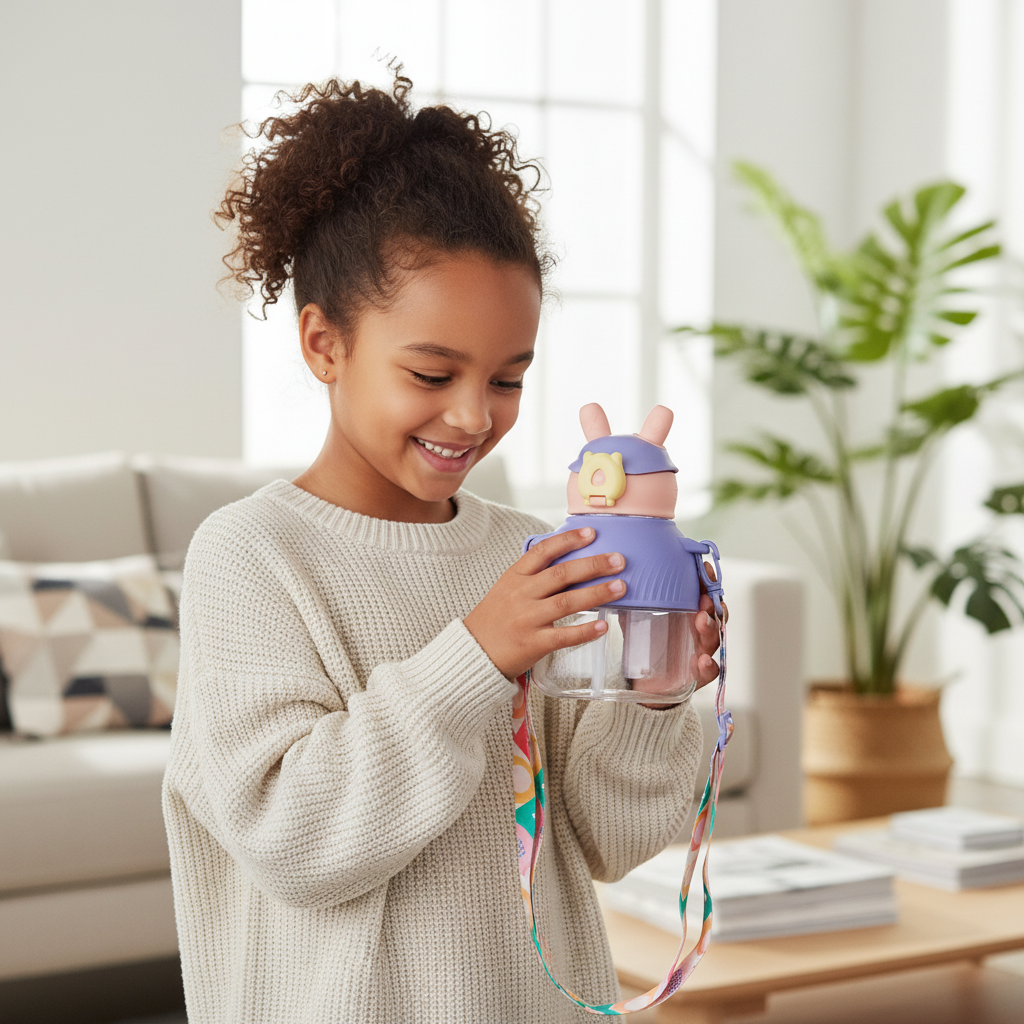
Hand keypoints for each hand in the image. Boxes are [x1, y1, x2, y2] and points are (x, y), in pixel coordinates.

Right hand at [464, 528, 626, 679]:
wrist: (473, 652)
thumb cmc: (494, 620)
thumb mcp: (507, 589)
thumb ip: (534, 578)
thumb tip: (572, 565)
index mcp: (515, 577)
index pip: (543, 551)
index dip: (568, 540)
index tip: (591, 533)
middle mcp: (521, 594)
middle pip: (561, 574)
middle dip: (593, 565)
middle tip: (618, 560)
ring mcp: (527, 619)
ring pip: (567, 602)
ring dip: (596, 593)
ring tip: (620, 587)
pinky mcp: (533, 643)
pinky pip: (564, 636)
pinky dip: (585, 631)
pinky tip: (603, 626)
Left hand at [637, 560, 726, 708]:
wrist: (646, 684)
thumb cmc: (648, 649)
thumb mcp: (638, 623)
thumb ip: (633, 605)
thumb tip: (618, 582)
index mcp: (688, 615)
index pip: (704, 595)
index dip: (708, 582)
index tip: (705, 569)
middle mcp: (698, 632)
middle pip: (715, 615)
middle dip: (712, 604)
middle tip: (704, 597)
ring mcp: (701, 652)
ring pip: (714, 639)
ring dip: (710, 628)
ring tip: (701, 620)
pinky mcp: (697, 675)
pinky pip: (709, 671)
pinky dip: (709, 665)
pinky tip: (703, 659)